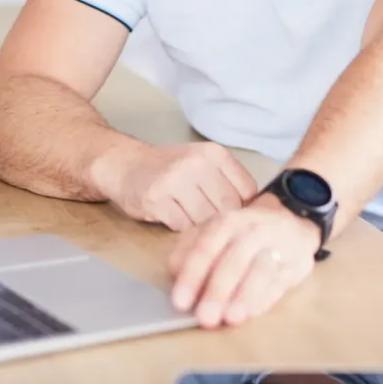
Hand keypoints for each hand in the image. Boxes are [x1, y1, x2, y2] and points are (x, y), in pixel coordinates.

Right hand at [97, 141, 257, 229]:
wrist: (126, 165)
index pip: (247, 190)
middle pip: (228, 207)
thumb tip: (256, 212)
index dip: (245, 209)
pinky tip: (176, 220)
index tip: (238, 218)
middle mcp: (196, 163)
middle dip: (223, 222)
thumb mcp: (204, 163)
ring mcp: (175, 180)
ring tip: (194, 222)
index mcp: (214, 154)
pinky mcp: (156, 199)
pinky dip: (182, 230)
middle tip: (215, 227)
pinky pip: (182, 226)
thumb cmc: (170, 169)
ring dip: (202, 227)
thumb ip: (229, 181)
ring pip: (206, 219)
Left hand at [168, 194, 319, 327]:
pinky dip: (266, 298)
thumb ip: (190, 250)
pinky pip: (281, 281)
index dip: (192, 275)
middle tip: (205, 317)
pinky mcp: (297, 262)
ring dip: (245, 295)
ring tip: (231, 318)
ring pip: (261, 269)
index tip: (180, 302)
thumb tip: (174, 272)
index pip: (206, 247)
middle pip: (234, 259)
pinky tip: (253, 312)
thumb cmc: (244, 235)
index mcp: (228, 221)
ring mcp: (278, 245)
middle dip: (218, 290)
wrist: (293, 222)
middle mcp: (254, 229)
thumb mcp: (214, 233)